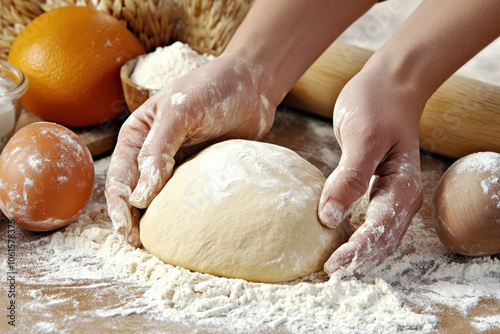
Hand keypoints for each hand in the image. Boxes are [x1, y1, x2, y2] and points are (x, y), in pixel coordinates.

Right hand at [105, 52, 279, 245]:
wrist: (252, 85)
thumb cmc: (211, 89)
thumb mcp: (178, 113)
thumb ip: (156, 152)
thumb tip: (138, 197)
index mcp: (137, 135)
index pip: (120, 177)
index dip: (119, 206)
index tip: (126, 230)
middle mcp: (152, 151)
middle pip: (136, 192)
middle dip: (133, 219)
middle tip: (139, 245)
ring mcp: (177, 162)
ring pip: (160, 197)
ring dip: (156, 219)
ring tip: (158, 244)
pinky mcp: (200, 169)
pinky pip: (186, 194)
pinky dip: (182, 212)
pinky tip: (185, 227)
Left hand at [318, 66, 425, 277]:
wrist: (388, 85)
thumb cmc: (377, 105)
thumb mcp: (362, 137)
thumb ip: (349, 177)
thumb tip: (329, 217)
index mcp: (402, 188)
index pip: (379, 231)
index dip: (355, 251)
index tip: (331, 266)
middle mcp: (402, 198)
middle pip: (382, 242)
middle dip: (358, 262)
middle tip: (328, 276)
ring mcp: (392, 196)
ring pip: (378, 237)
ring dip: (359, 255)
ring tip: (334, 269)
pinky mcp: (379, 191)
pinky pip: (370, 223)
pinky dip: (357, 238)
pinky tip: (339, 244)